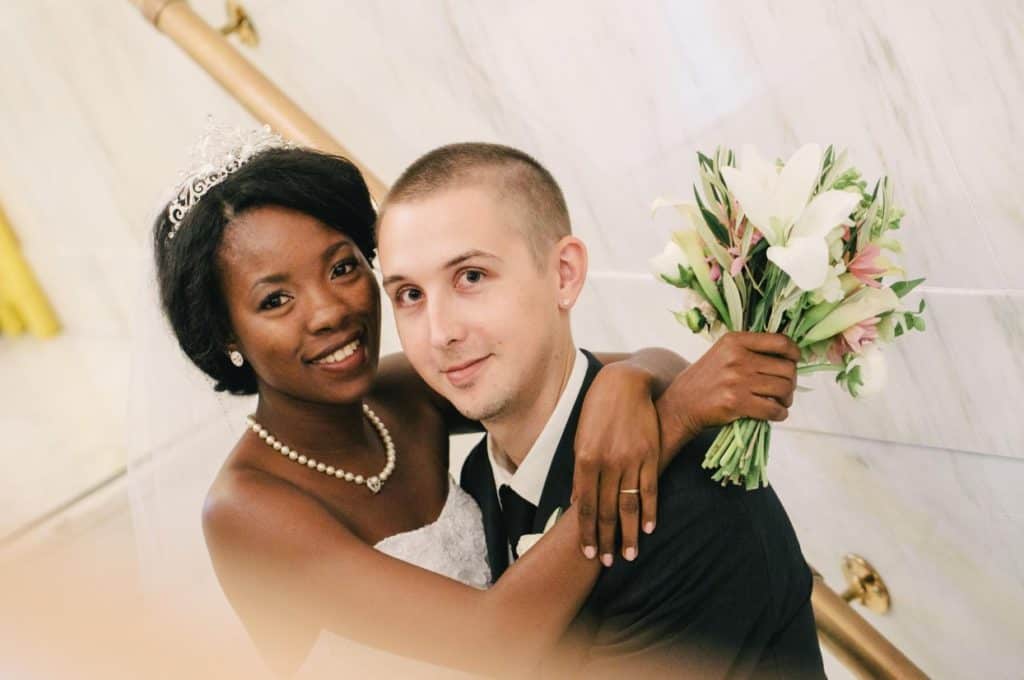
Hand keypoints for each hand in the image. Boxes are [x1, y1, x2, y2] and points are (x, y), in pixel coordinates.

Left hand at [572, 362, 659, 566]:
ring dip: (629, 534)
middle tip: (606, 562)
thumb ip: (580, 471)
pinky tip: (649, 528)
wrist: (626, 384)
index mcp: (585, 459)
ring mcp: (631, 460)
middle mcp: (607, 463)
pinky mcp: (650, 455)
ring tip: (630, 555)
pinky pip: (650, 489)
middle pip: (605, 510)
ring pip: (628, 505)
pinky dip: (649, 511)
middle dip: (605, 539)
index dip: (586, 531)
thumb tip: (577, 502)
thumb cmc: (597, 410)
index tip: (586, 551)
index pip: (584, 505)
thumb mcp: (581, 438)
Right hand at [657, 332, 799, 454]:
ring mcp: (737, 380)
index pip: (780, 341)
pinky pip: (773, 409)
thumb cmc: (705, 379)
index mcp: (735, 341)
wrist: (681, 404)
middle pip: (786, 368)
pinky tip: (773, 413)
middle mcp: (737, 358)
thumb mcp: (722, 353)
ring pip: (783, 389)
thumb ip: (749, 350)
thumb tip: (787, 356)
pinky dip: (779, 414)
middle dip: (790, 382)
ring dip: (786, 399)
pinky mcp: (736, 402)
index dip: (794, 353)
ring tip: (779, 402)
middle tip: (784, 390)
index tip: (795, 360)